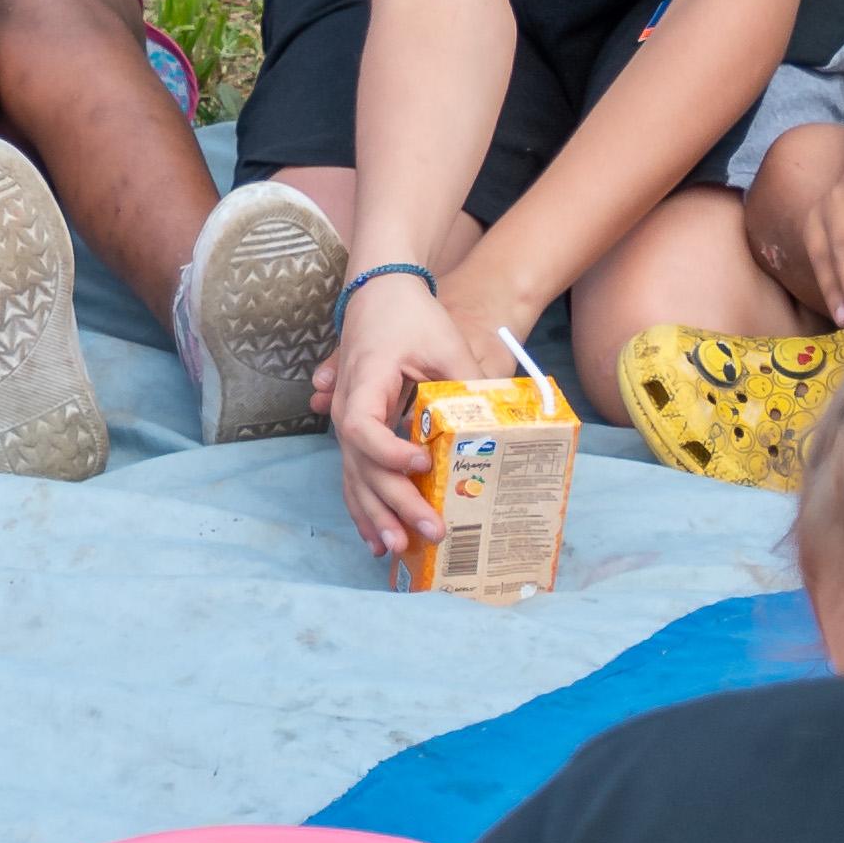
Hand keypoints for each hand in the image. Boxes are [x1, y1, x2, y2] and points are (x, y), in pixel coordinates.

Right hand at [319, 269, 470, 568]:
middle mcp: (348, 408)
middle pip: (362, 465)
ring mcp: (347, 422)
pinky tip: (375, 537)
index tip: (423, 462)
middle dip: (395, 502)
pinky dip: (364, 506)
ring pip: (353, 477)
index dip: (390, 452)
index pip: (364, 429)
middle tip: (430, 530)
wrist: (379, 293)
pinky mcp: (356, 430)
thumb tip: (496, 421)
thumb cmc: (410, 315)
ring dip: (374, 515)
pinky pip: (353, 475)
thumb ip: (465, 380)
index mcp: (365, 383)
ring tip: (394, 549)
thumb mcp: (443, 342)